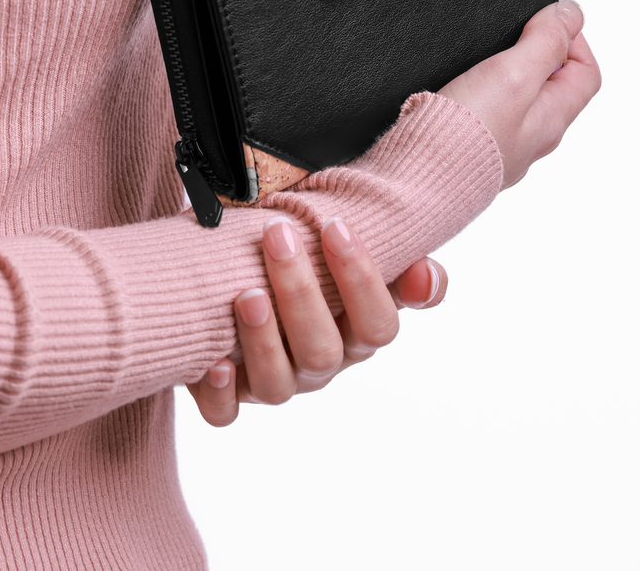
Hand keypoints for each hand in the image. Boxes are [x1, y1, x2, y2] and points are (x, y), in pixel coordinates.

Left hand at [186, 216, 446, 425]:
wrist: (252, 278)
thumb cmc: (312, 261)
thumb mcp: (354, 256)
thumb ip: (399, 263)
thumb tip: (426, 274)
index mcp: (358, 335)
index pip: (377, 324)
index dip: (360, 279)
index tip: (335, 226)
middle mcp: (322, 364)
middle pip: (322, 349)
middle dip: (299, 292)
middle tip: (278, 235)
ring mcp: (278, 382)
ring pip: (277, 384)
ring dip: (263, 340)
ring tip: (246, 295)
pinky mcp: (232, 395)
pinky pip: (225, 413)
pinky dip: (219, 393)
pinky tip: (213, 360)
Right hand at [438, 0, 600, 187]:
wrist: (415, 183)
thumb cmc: (464, 137)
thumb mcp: (514, 75)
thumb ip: (545, 41)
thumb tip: (571, 13)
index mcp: (551, 120)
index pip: (586, 73)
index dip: (573, 38)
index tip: (545, 19)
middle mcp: (530, 138)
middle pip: (552, 86)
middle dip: (538, 51)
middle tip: (512, 32)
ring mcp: (499, 147)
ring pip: (516, 101)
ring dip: (504, 72)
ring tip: (480, 54)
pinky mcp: (467, 149)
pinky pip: (484, 116)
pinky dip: (476, 93)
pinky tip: (454, 85)